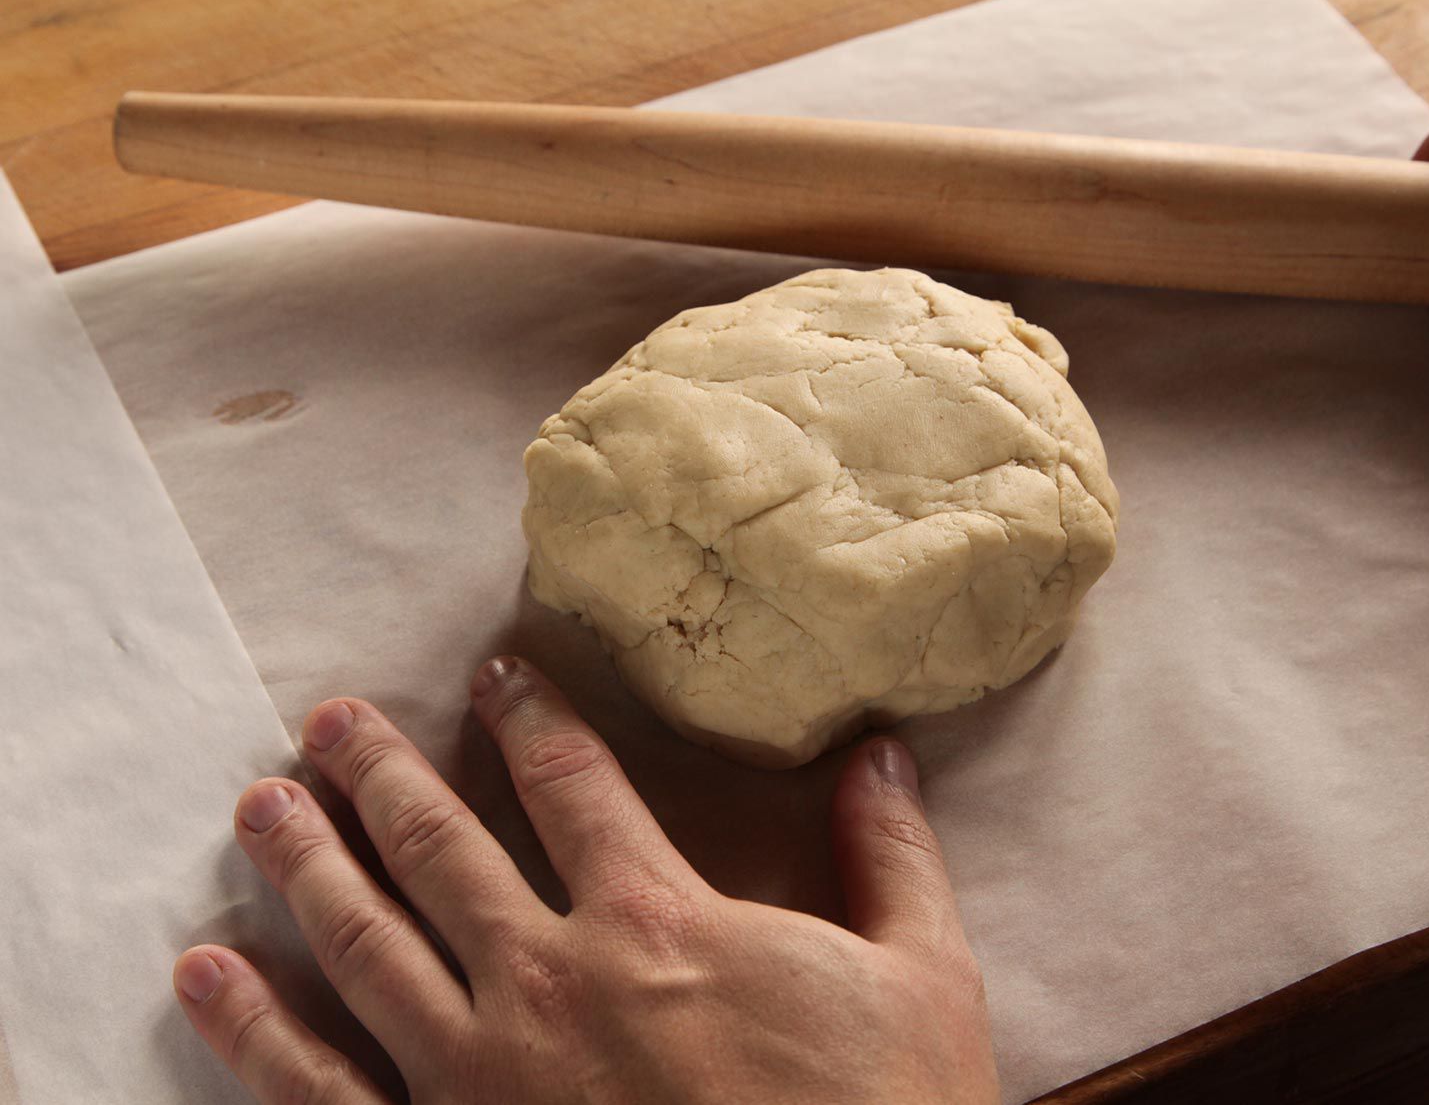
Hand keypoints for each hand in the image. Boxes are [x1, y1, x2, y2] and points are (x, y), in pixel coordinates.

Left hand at [172, 657, 999, 1103]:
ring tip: (259, 806)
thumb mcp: (920, 982)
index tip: (494, 669)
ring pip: (366, 940)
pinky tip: (205, 975)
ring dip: (306, 864)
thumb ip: (892, 858)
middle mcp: (549, 977)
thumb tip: (882, 755)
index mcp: (657, 922)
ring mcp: (480, 1073)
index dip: (530, 712)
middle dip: (380, 771)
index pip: (572, 781)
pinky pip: (322, 1085)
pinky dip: (255, 1027)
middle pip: (440, 844)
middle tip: (330, 719)